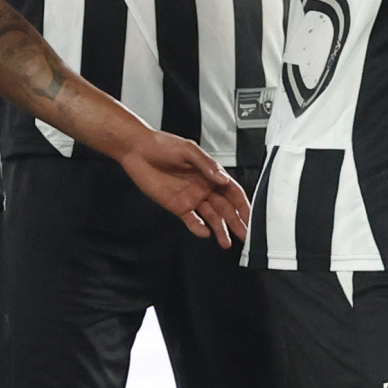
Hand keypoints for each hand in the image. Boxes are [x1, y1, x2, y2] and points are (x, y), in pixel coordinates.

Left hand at [117, 132, 249, 246]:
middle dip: (236, 221)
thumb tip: (222, 179)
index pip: (232, 191)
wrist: (138, 151)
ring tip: (226, 242)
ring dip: (220, 229)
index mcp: (210, 173)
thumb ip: (207, 166)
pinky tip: (205, 233)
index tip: (250, 216)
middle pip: (225, 208)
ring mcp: (191, 198)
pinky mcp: (177, 206)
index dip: (242, 204)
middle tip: (244, 235)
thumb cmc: (162, 145)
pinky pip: (191, 220)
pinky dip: (199, 228)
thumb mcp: (189, 150)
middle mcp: (203, 187)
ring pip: (211, 217)